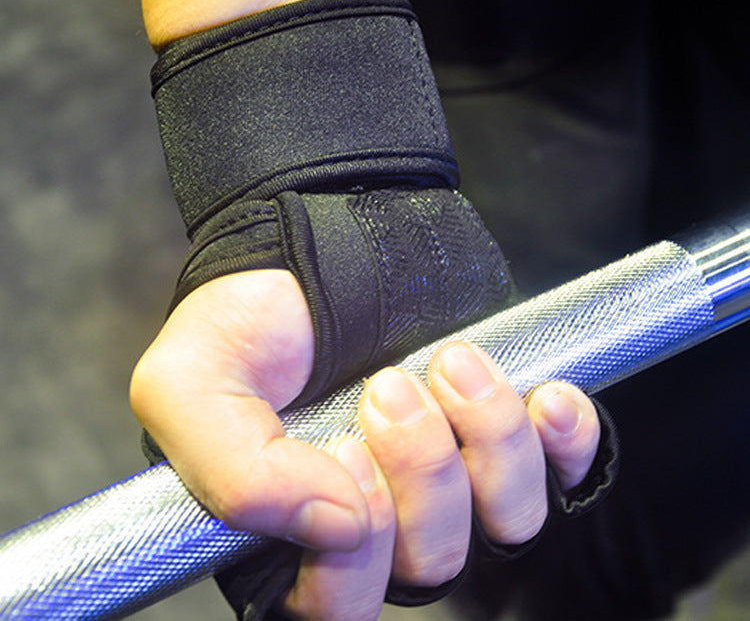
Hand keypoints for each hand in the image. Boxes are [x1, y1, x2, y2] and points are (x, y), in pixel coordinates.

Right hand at [131, 270, 600, 619]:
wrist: (318, 230)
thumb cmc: (250, 310)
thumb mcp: (191, 385)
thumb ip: (235, 475)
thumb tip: (337, 524)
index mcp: (294, 526)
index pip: (337, 607)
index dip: (353, 549)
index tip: (344, 450)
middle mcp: (378, 513)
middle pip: (431, 565)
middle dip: (421, 474)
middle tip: (388, 386)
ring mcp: (448, 473)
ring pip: (509, 523)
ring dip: (489, 441)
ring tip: (452, 363)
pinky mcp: (498, 429)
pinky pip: (565, 471)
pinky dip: (565, 440)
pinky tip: (546, 395)